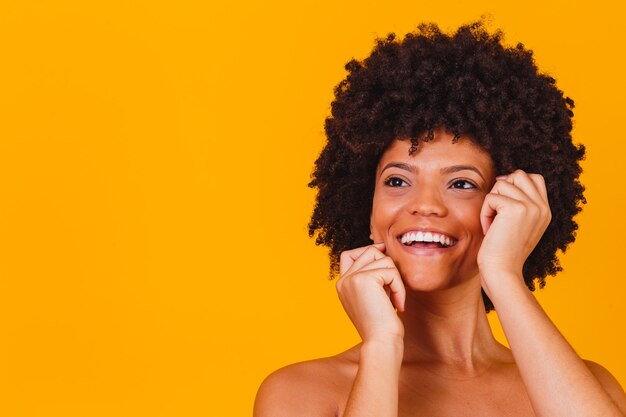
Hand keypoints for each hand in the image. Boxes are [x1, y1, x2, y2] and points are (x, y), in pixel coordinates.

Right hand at [337, 242, 405, 343]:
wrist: (380, 343)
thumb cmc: (381, 325)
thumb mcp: (372, 296)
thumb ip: (372, 276)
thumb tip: (380, 248)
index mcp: (342, 285)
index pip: (348, 255)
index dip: (366, 250)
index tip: (383, 252)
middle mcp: (343, 280)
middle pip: (369, 252)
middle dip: (387, 266)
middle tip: (393, 289)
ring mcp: (352, 278)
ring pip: (383, 259)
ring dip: (396, 279)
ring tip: (395, 299)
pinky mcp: (364, 279)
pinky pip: (391, 271)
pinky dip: (399, 287)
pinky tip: (397, 304)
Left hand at [478, 170, 551, 295]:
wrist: (503, 272)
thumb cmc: (504, 252)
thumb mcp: (519, 226)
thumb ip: (520, 204)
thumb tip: (504, 178)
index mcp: (545, 211)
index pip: (534, 178)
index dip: (514, 184)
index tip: (502, 204)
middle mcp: (541, 207)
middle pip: (518, 175)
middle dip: (501, 189)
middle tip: (496, 211)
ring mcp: (531, 207)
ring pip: (502, 184)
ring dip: (491, 203)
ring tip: (493, 223)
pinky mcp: (515, 209)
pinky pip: (491, 197)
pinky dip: (484, 212)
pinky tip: (489, 229)